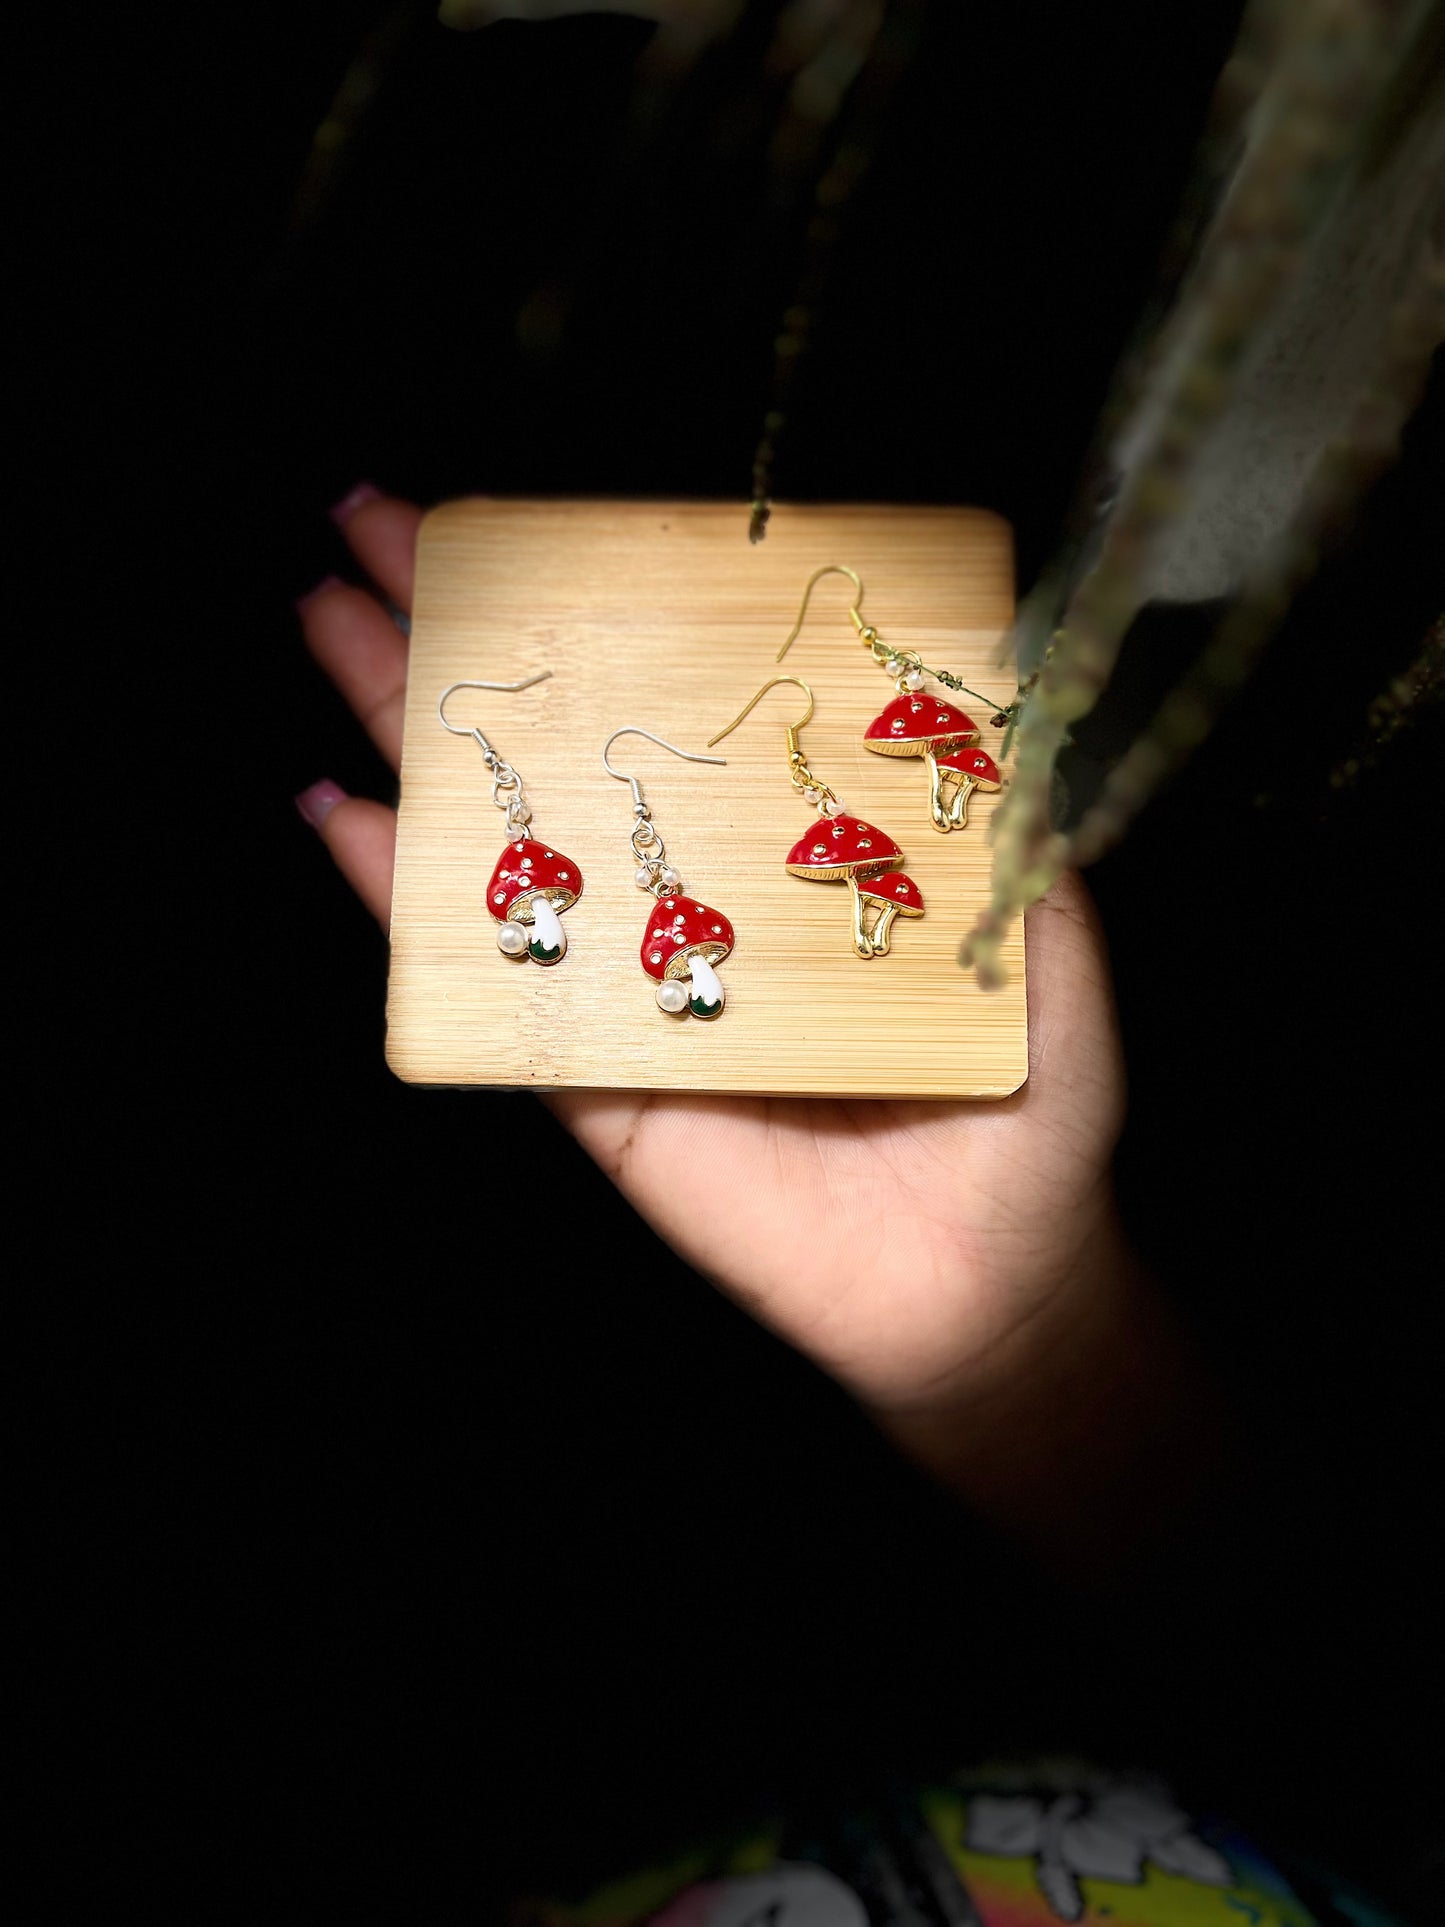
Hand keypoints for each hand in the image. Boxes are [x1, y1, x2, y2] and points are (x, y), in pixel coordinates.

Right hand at [300, 492, 1209, 1572]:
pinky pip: (481, 983)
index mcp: (781, 845)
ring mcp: (625, 978)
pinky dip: (401, 904)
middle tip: (368, 521)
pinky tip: (341, 813)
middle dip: (460, 630)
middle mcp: (689, 892)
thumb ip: (1007, 810)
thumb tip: (986, 661)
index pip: (674, 700)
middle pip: (556, 744)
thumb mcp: (1040, 929)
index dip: (599, 606)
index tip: (534, 517)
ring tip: (326, 616)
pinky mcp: (588, 1079)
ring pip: (496, 837)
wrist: (984, 1273)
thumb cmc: (1023, 1100)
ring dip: (403, 725)